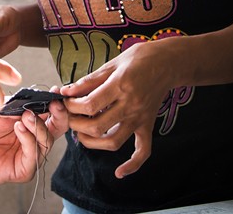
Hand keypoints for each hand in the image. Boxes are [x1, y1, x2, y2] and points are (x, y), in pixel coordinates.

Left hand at [0, 51, 68, 186]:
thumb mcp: (2, 109)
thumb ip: (19, 102)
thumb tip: (34, 94)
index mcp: (33, 123)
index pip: (53, 114)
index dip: (56, 103)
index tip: (55, 91)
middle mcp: (35, 139)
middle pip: (59, 128)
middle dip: (59, 114)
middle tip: (53, 104)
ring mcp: (31, 155)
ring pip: (47, 140)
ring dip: (38, 125)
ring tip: (25, 115)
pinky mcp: (24, 170)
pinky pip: (33, 154)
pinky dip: (28, 138)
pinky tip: (18, 127)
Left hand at [60, 40, 176, 178]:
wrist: (167, 63)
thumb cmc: (138, 59)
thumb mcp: (111, 64)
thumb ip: (88, 80)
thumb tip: (66, 91)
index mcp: (120, 86)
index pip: (90, 105)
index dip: (72, 106)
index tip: (65, 102)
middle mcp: (131, 106)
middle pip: (97, 126)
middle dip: (76, 124)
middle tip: (69, 116)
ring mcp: (140, 118)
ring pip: (114, 142)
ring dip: (92, 143)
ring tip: (80, 133)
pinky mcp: (147, 125)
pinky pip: (143, 151)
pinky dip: (132, 165)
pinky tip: (120, 172)